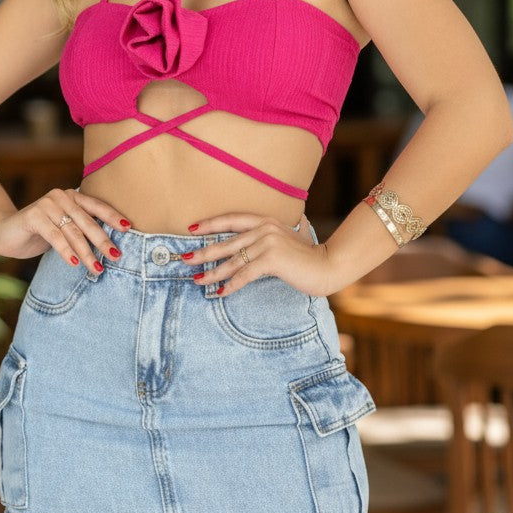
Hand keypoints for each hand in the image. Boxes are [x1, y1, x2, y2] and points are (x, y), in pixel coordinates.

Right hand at [0, 188, 131, 273]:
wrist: (4, 232)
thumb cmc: (40, 233)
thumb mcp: (64, 229)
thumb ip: (82, 230)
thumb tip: (111, 247)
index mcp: (72, 196)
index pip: (97, 206)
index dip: (113, 217)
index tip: (129, 228)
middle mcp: (61, 196)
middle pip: (87, 221)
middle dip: (103, 240)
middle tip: (116, 256)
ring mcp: (46, 204)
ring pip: (72, 231)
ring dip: (86, 252)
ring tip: (97, 268)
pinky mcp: (33, 216)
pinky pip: (55, 236)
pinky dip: (66, 251)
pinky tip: (75, 263)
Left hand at [180, 211, 335, 297]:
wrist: (328, 265)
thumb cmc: (307, 256)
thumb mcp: (288, 239)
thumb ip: (276, 235)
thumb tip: (274, 233)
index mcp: (265, 221)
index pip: (231, 219)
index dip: (210, 224)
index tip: (191, 230)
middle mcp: (264, 228)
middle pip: (226, 241)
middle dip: (203, 251)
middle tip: (185, 259)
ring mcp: (268, 242)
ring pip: (232, 260)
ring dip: (212, 272)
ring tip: (197, 280)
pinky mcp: (272, 259)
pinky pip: (245, 274)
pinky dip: (231, 284)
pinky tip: (220, 292)